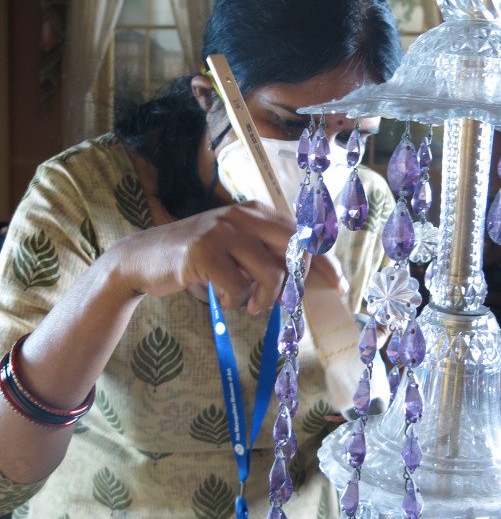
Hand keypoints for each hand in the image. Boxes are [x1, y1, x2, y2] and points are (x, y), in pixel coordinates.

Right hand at [110, 202, 343, 314]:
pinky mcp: (204, 253)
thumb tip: (305, 281)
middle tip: (300, 304)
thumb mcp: (233, 248)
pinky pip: (239, 288)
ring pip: (271, 272)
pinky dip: (237, 301)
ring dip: (266, 299)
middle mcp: (242, 216)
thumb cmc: (196, 258)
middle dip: (306, 280)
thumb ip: (265, 255)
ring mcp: (222, 232)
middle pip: (294, 248)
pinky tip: (225, 299)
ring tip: (252, 307)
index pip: (301, 234)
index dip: (324, 260)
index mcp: (253, 212)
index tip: (338, 283)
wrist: (143, 259)